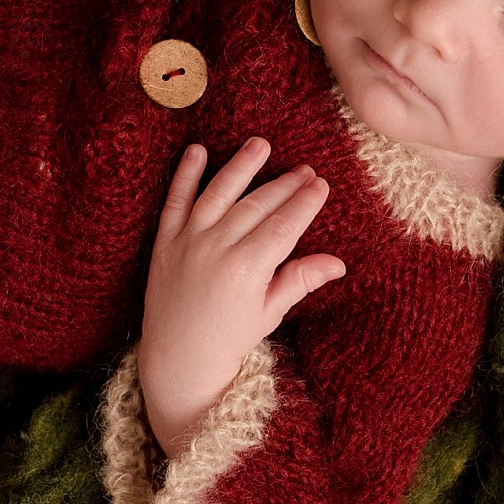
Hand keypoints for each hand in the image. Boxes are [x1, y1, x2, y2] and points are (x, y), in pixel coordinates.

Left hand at [138, 137, 345, 454]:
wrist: (178, 359)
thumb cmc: (228, 340)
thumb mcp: (269, 313)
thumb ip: (299, 280)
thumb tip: (338, 263)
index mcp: (247, 269)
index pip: (284, 225)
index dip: (305, 203)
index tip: (321, 184)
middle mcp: (217, 249)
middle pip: (258, 205)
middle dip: (284, 184)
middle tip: (305, 169)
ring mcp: (188, 242)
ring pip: (219, 193)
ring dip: (241, 166)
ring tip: (260, 144)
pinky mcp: (164, 242)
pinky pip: (175, 201)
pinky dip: (186, 174)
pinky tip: (199, 151)